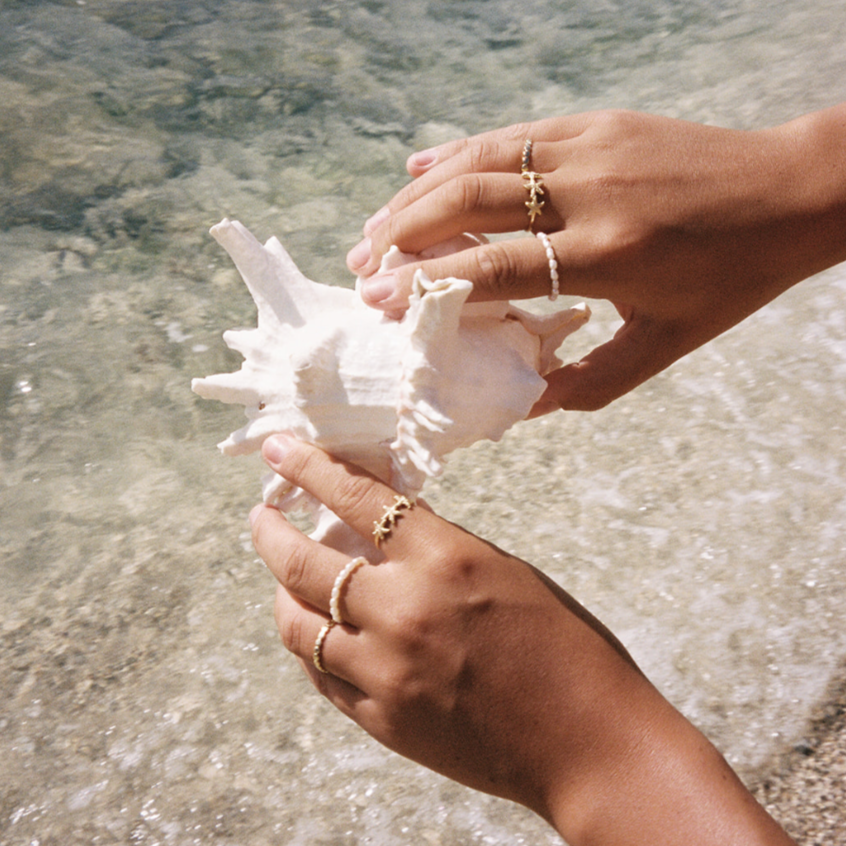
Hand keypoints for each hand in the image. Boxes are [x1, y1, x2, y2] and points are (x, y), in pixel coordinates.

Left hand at [250, 434, 794, 844]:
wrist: (589, 740)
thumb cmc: (565, 645)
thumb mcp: (504, 572)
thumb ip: (437, 552)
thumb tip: (379, 533)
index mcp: (447, 560)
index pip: (357, 498)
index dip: (310, 467)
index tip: (279, 448)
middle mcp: (405, 611)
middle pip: (305, 562)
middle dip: (270, 529)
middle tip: (262, 513)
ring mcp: (386, 672)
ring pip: (297, 624)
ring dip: (281, 591)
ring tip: (281, 576)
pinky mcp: (382, 721)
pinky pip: (320, 674)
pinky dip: (308, 643)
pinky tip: (311, 628)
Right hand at [348, 106, 845, 410]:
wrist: (789, 192)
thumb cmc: (728, 278)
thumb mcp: (666, 343)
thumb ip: (592, 381)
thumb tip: (523, 404)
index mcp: (609, 254)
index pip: (496, 266)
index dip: (429, 282)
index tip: (377, 300)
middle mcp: (591, 193)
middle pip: (472, 203)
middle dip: (404, 234)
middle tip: (361, 264)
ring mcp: (591, 148)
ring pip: (481, 162)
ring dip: (418, 195)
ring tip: (375, 227)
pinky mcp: (596, 123)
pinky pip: (512, 134)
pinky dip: (459, 151)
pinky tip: (420, 168)